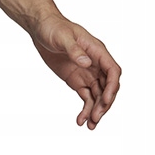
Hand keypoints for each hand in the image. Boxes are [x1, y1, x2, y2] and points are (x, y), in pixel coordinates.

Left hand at [30, 15, 120, 129]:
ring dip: (96, 110)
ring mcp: (88, 73)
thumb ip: (75, 51)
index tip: (105, 101)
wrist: (42, 29)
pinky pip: (86, 97)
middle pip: (108, 87)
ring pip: (98, 95)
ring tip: (90, 126)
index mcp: (97, 51)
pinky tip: (80, 120)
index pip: (112, 71)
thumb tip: (87, 63)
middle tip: (95, 118)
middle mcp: (96, 64)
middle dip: (104, 104)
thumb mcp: (63, 38)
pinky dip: (85, 109)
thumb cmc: (54, 28)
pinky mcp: (77, 80)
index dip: (112, 87)